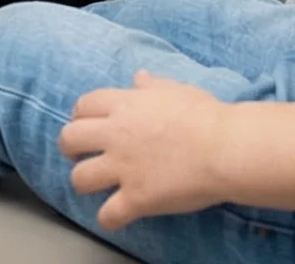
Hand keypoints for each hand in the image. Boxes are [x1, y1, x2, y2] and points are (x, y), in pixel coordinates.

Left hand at [61, 71, 232, 226]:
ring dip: (83, 182)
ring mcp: (124, 167)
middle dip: (69, 147)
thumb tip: (140, 78)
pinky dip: (108, 218)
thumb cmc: (206, 117)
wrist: (224, 149)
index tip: (86, 124)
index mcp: (123, 105)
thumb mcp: (175, 90)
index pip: (83, 106)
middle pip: (70, 138)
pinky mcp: (138, 198)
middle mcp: (115, 134)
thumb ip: (152, 85)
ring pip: (80, 177)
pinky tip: (113, 218)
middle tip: (78, 154)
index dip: (80, 116)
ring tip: (93, 185)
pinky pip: (108, 214)